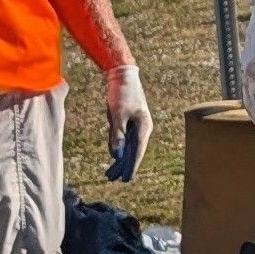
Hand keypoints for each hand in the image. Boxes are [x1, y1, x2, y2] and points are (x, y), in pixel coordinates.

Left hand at [103, 63, 152, 181]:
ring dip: (119, 159)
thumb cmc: (122, 93)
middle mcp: (141, 128)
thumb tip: (117, 154)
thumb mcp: (118, 114)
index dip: (131, 166)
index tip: (125, 179)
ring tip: (110, 173)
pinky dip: (118, 148)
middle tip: (113, 179)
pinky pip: (123, 138)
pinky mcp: (127, 121)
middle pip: (133, 151)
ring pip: (127, 146)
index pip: (138, 151)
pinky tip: (113, 157)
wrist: (122, 74)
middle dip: (123, 166)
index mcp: (143, 127)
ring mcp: (134, 124)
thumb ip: (118, 135)